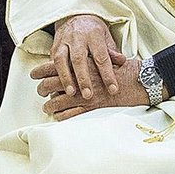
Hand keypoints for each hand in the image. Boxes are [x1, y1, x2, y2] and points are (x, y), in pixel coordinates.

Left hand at [32, 57, 147, 120]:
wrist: (140, 81)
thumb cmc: (124, 68)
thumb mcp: (105, 57)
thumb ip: (89, 60)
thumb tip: (77, 62)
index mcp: (81, 64)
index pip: (54, 65)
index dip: (41, 70)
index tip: (34, 74)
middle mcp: (80, 79)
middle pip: (52, 83)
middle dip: (42, 88)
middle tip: (39, 90)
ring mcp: (85, 95)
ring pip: (58, 101)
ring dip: (50, 104)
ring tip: (46, 106)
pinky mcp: (92, 108)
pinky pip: (71, 114)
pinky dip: (62, 115)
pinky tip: (58, 116)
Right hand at [49, 15, 126, 100]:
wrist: (75, 16)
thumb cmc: (94, 31)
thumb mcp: (106, 36)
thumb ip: (112, 51)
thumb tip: (122, 62)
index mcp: (94, 34)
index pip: (102, 56)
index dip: (107, 74)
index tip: (113, 89)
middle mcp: (77, 37)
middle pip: (79, 59)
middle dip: (83, 78)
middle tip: (88, 95)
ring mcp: (63, 41)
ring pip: (61, 60)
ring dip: (65, 77)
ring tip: (71, 93)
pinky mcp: (54, 46)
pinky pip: (52, 61)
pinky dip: (55, 75)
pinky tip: (59, 87)